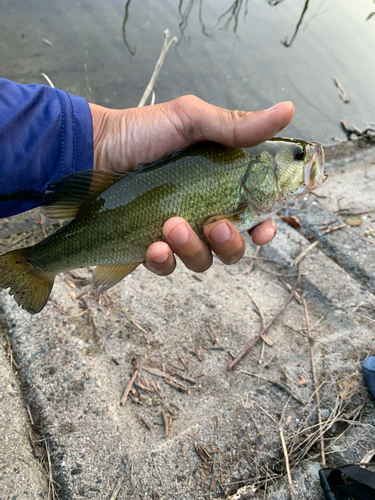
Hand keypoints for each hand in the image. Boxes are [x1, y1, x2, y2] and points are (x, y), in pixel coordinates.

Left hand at [89, 96, 294, 274]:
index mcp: (218, 185)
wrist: (91, 150)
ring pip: (202, 260)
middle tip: (214, 225)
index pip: (253, 215)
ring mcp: (175, 233)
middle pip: (232, 246)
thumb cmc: (141, 132)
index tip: (263, 229)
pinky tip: (153, 246)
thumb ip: (236, 124)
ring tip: (171, 225)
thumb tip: (287, 110)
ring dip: (193, 249)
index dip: (264, 227)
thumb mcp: (190, 120)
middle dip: (230, 243)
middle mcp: (201, 212)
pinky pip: (167, 267)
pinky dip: (164, 261)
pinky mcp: (148, 247)